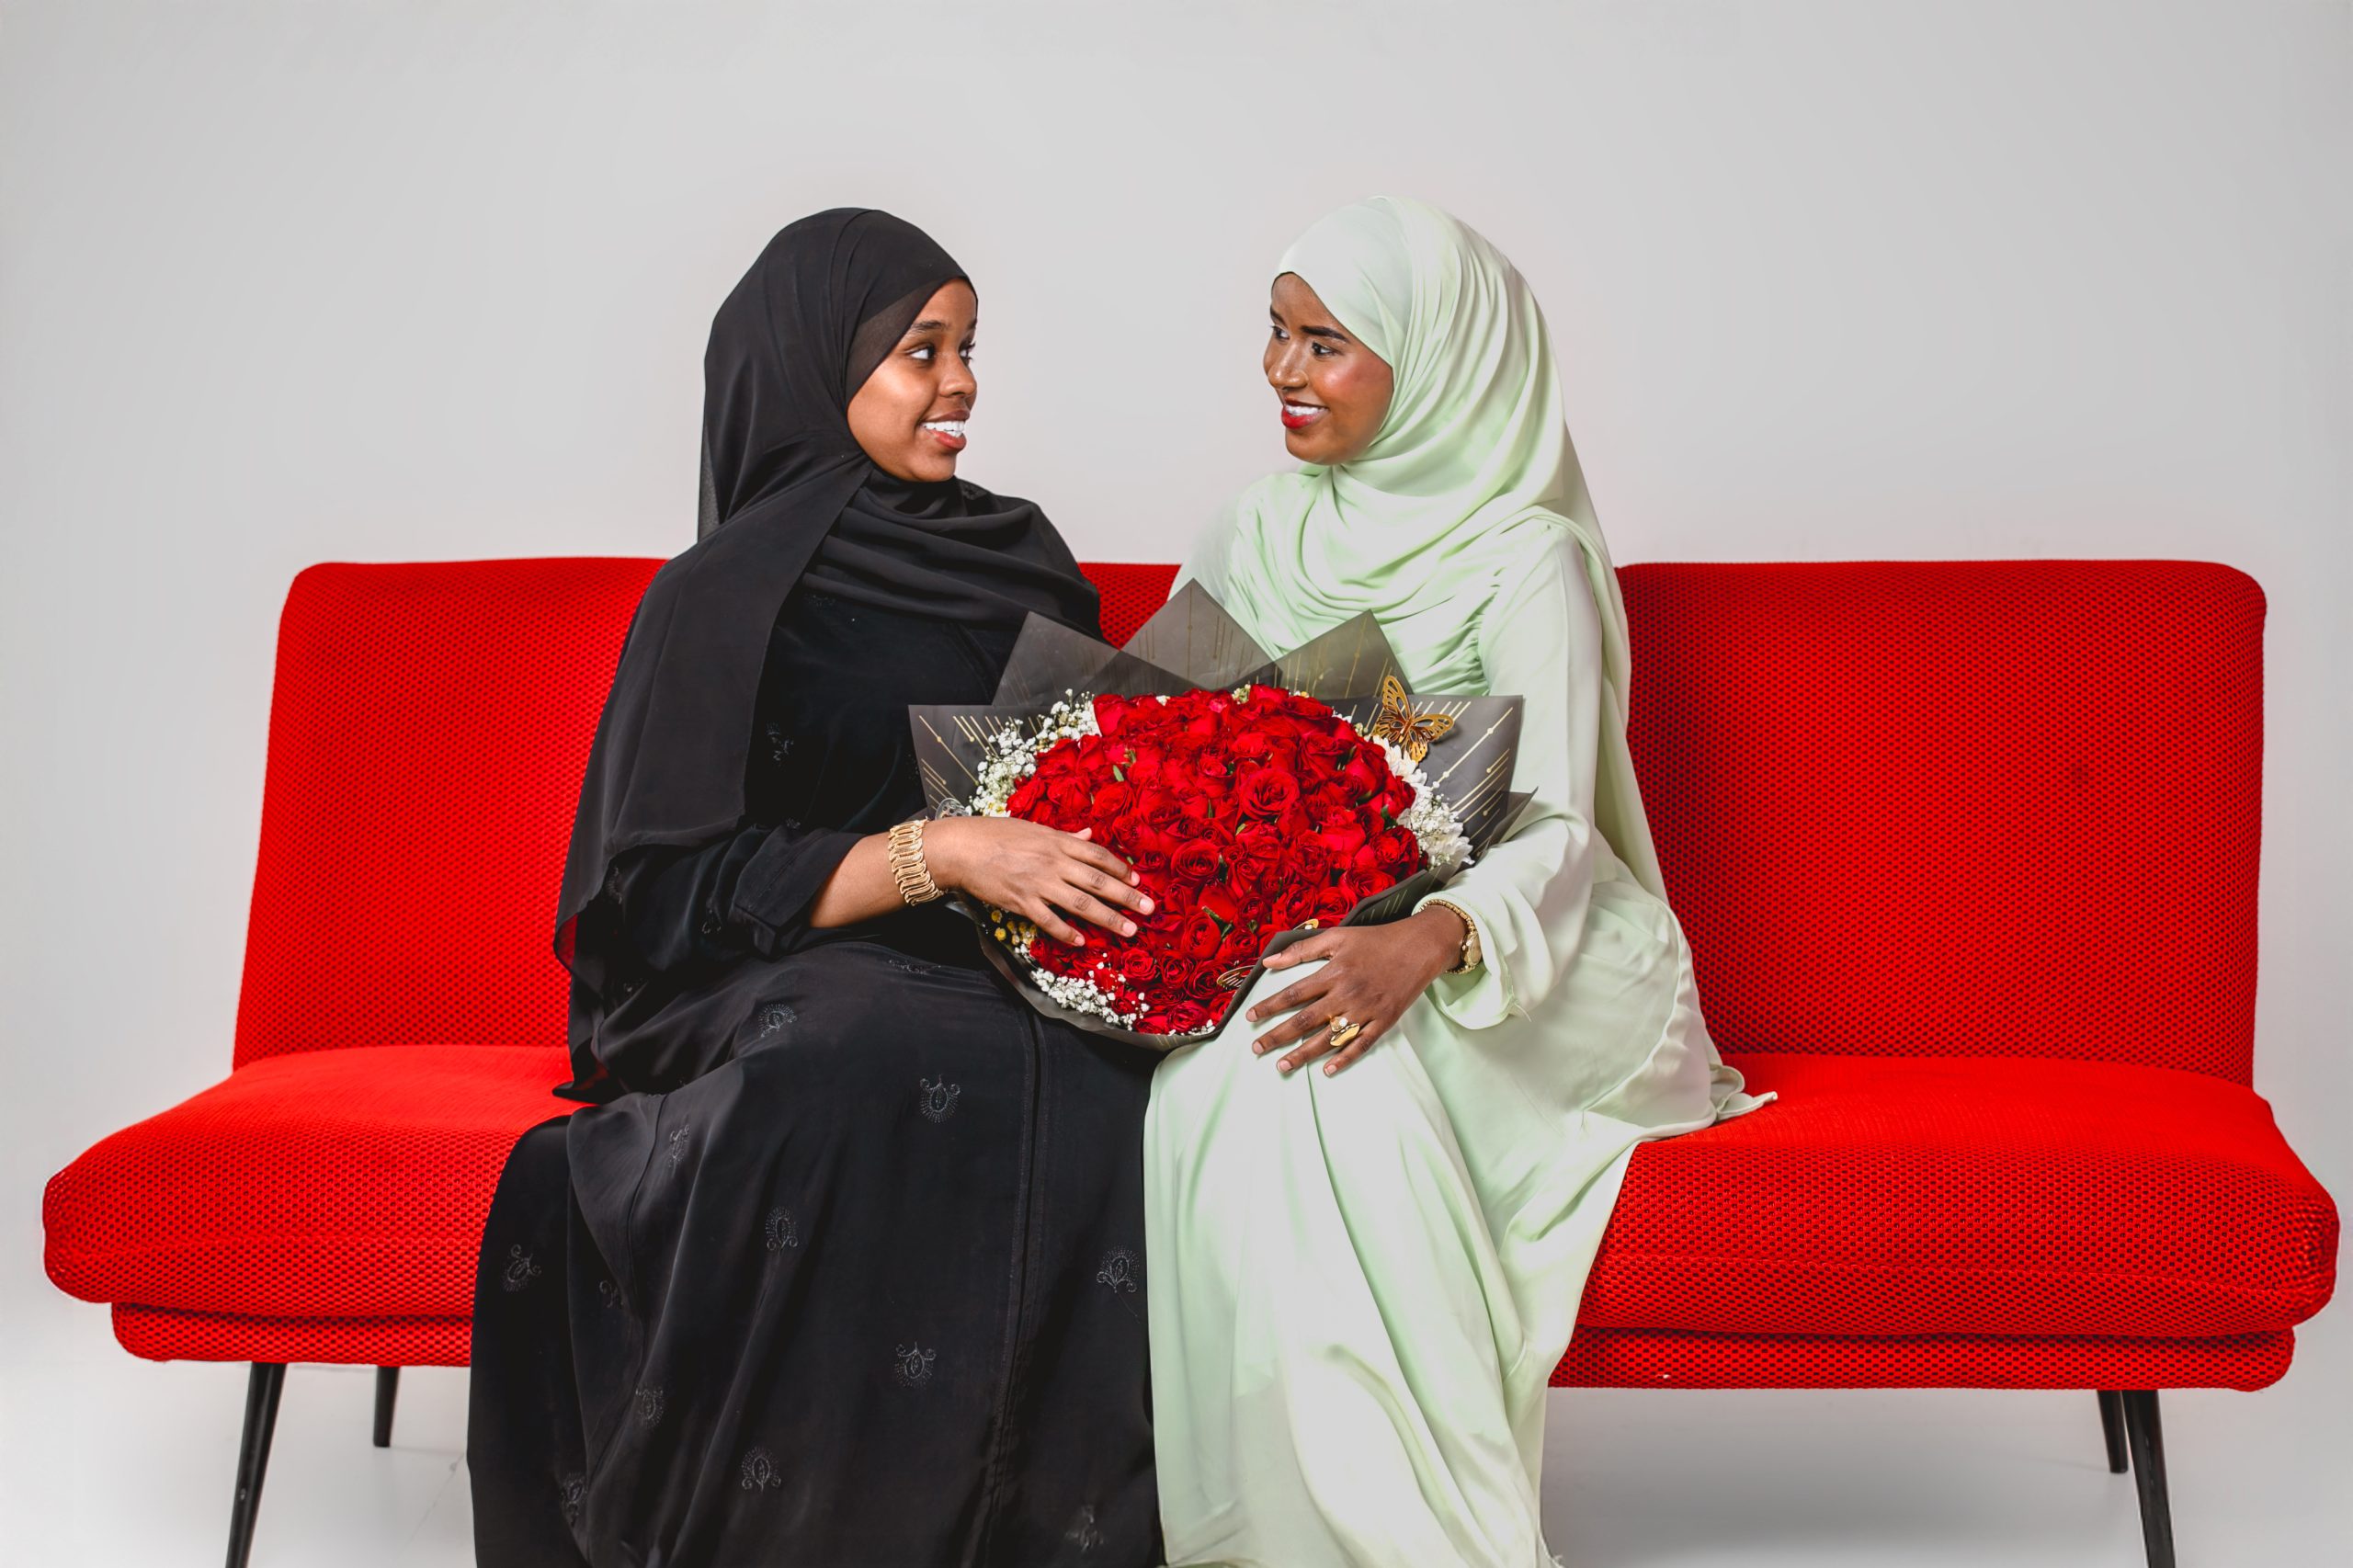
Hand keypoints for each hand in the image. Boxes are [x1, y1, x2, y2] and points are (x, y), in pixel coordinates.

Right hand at [924, 817, 1153, 947]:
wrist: (963, 848)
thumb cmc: (997, 835)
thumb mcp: (1034, 829)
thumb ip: (1064, 837)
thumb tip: (1089, 836)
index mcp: (1058, 841)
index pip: (1098, 856)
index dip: (1121, 869)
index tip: (1138, 881)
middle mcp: (1053, 862)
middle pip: (1098, 881)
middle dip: (1127, 897)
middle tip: (1149, 909)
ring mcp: (1038, 883)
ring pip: (1081, 903)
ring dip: (1108, 918)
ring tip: (1129, 929)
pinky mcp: (1021, 902)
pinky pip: (1049, 921)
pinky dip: (1067, 932)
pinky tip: (1083, 941)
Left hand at [1244, 907, 1467, 1076]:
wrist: (1419, 947)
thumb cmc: (1375, 940)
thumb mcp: (1338, 936)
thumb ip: (1302, 949)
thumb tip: (1269, 961)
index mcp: (1333, 972)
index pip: (1293, 994)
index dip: (1269, 1007)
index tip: (1249, 1017)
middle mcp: (1346, 994)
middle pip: (1305, 1020)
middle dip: (1277, 1036)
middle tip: (1256, 1049)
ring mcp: (1366, 1010)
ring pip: (1329, 1038)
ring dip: (1303, 1054)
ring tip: (1282, 1065)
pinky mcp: (1384, 1021)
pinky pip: (1361, 1044)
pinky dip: (1344, 1059)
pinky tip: (1327, 1070)